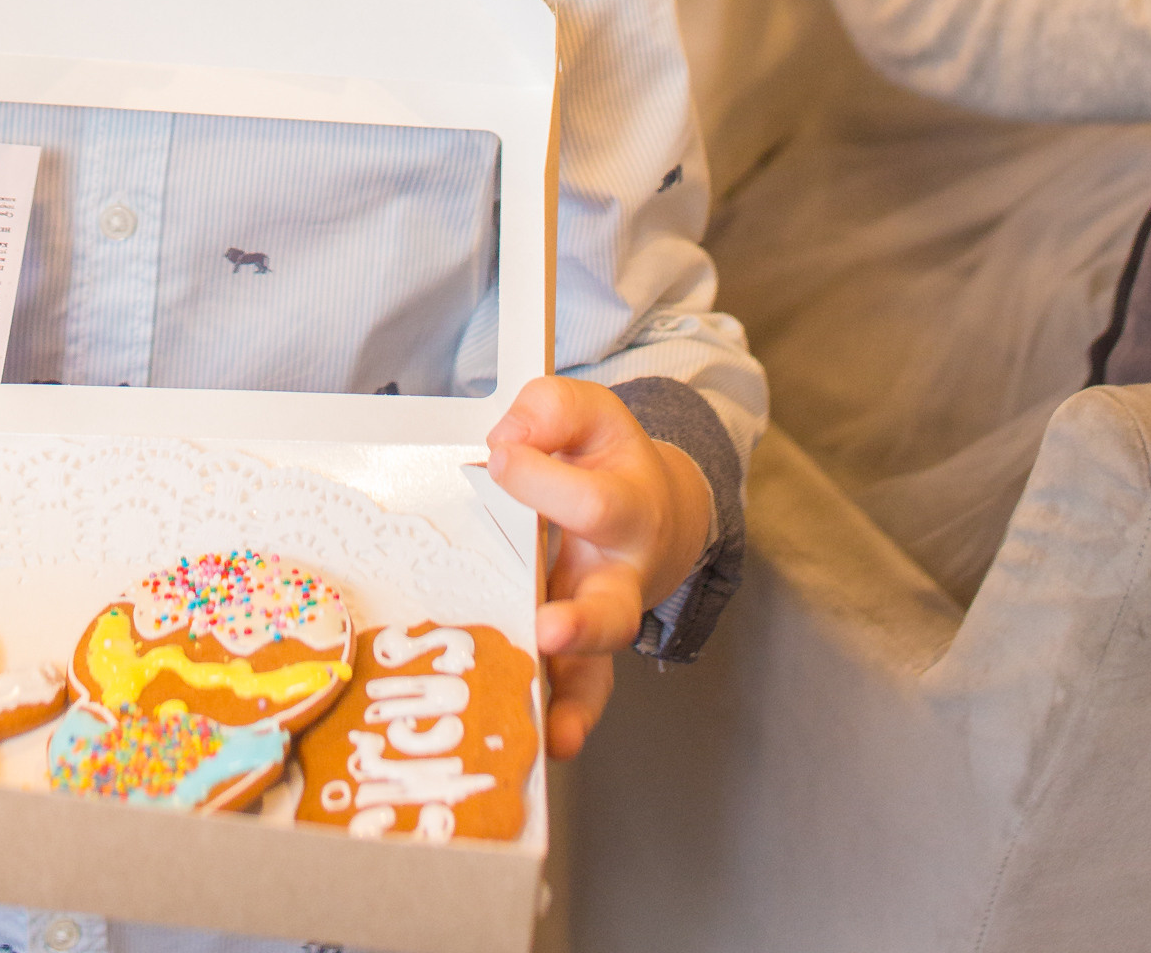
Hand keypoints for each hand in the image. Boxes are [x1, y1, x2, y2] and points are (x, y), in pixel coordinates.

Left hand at [487, 378, 715, 758]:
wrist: (653, 508)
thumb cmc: (603, 459)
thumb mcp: (586, 414)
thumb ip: (549, 410)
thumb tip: (507, 441)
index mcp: (627, 508)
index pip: (588, 499)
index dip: (540, 478)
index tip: (498, 456)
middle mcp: (621, 574)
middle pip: (612, 607)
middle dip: (582, 623)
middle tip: (547, 628)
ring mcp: (602, 619)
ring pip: (597, 671)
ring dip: (574, 696)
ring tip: (554, 727)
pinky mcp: (581, 653)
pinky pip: (580, 695)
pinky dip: (569, 720)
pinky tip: (548, 741)